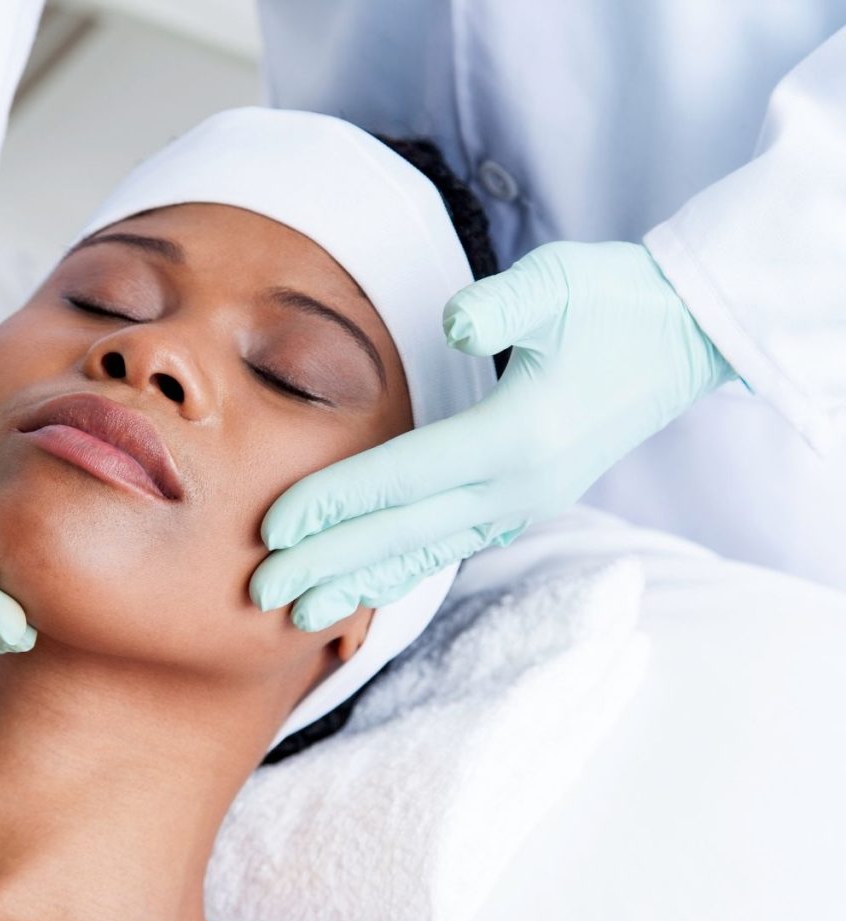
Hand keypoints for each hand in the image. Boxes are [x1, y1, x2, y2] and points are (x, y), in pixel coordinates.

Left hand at [249, 241, 736, 629]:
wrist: (685, 339)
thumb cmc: (616, 302)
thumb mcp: (561, 282)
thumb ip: (504, 304)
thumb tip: (453, 324)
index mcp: (517, 433)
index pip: (402, 475)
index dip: (333, 501)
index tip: (271, 529)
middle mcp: (518, 483)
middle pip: (401, 531)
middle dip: (326, 562)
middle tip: (259, 594)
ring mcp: (524, 500)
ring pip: (424, 551)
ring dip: (358, 583)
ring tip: (298, 616)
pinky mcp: (525, 501)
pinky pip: (451, 545)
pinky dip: (403, 571)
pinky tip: (368, 591)